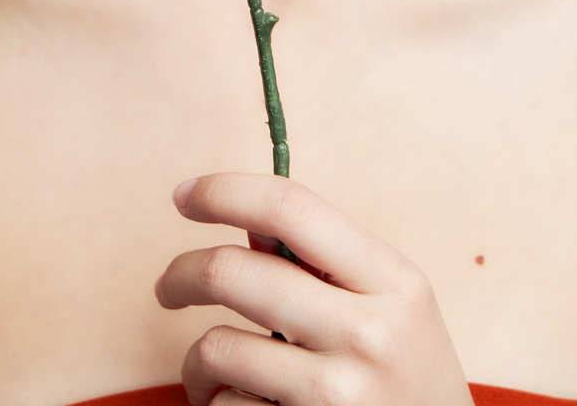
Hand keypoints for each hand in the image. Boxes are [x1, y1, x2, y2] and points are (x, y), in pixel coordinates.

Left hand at [153, 171, 473, 405]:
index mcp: (393, 281)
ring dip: (196, 360)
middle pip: (234, 272)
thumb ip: (327, 264)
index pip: (291, 208)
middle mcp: (368, 334)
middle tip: (168, 287)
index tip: (185, 195)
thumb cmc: (409, 382)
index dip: (225, 191)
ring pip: (216, 347)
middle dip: (181, 274)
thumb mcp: (393, 309)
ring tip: (211, 372)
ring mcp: (338, 397)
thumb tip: (245, 224)